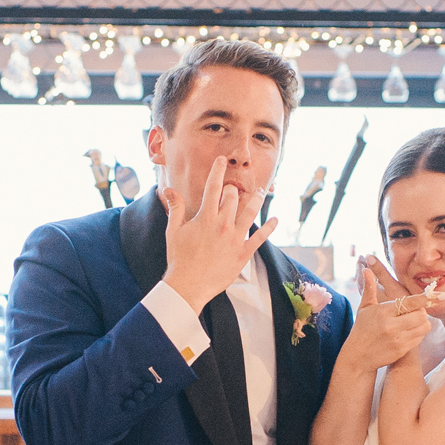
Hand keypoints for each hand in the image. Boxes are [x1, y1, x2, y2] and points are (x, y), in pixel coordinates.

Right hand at [160, 157, 277, 312]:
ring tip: (261, 192)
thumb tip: (169, 190)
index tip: (222, 160)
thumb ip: (176, 208)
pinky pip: (260, 238)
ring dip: (257, 200)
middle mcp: (222, 224)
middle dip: (233, 189)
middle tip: (233, 188)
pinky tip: (275, 220)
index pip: (213, 187)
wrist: (188, 285)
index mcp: (205, 217)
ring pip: (250, 213)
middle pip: (233, 197)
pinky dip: (269, 228)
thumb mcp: (173, 231)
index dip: (218, 170)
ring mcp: (235, 239)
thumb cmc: (179, 258)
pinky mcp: (243, 253)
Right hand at [341, 264, 444, 374]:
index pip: (411, 303)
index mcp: (384, 312)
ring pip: (424, 327)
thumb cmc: (362, 328)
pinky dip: (418, 333)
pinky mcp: (401, 350)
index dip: (428, 298)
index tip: (444, 295)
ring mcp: (398, 340)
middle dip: (422, 311)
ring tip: (412, 320)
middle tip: (416, 310)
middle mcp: (391, 326)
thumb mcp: (365, 307)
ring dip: (422, 322)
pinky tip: (408, 331)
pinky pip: (419, 339)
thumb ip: (369, 288)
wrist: (358, 357)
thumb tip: (366, 270)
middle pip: (422, 315)